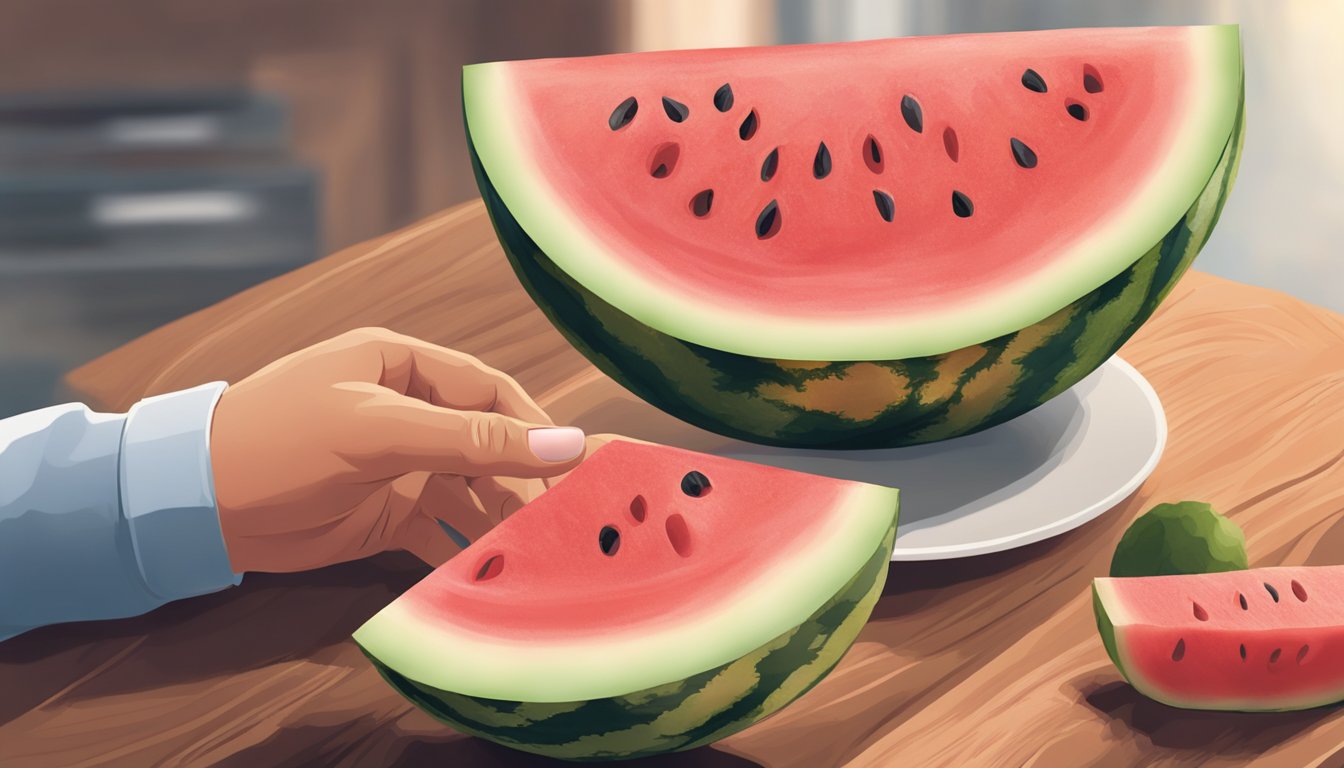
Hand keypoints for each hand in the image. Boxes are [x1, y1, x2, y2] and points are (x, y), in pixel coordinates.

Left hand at [209, 327, 588, 572]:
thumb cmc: (282, 441)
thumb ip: (470, 442)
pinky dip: (464, 549)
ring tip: (534, 551)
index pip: (488, 392)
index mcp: (402, 368)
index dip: (533, 427)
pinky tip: (491, 572)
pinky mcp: (384, 515)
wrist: (194, 504)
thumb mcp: (379, 431)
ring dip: (498, 519)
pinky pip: (440, 528)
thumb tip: (563, 444)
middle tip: (561, 520)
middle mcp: (405, 412)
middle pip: (485, 444)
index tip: (575, 466)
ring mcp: (396, 466)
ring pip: (468, 490)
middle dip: (522, 481)